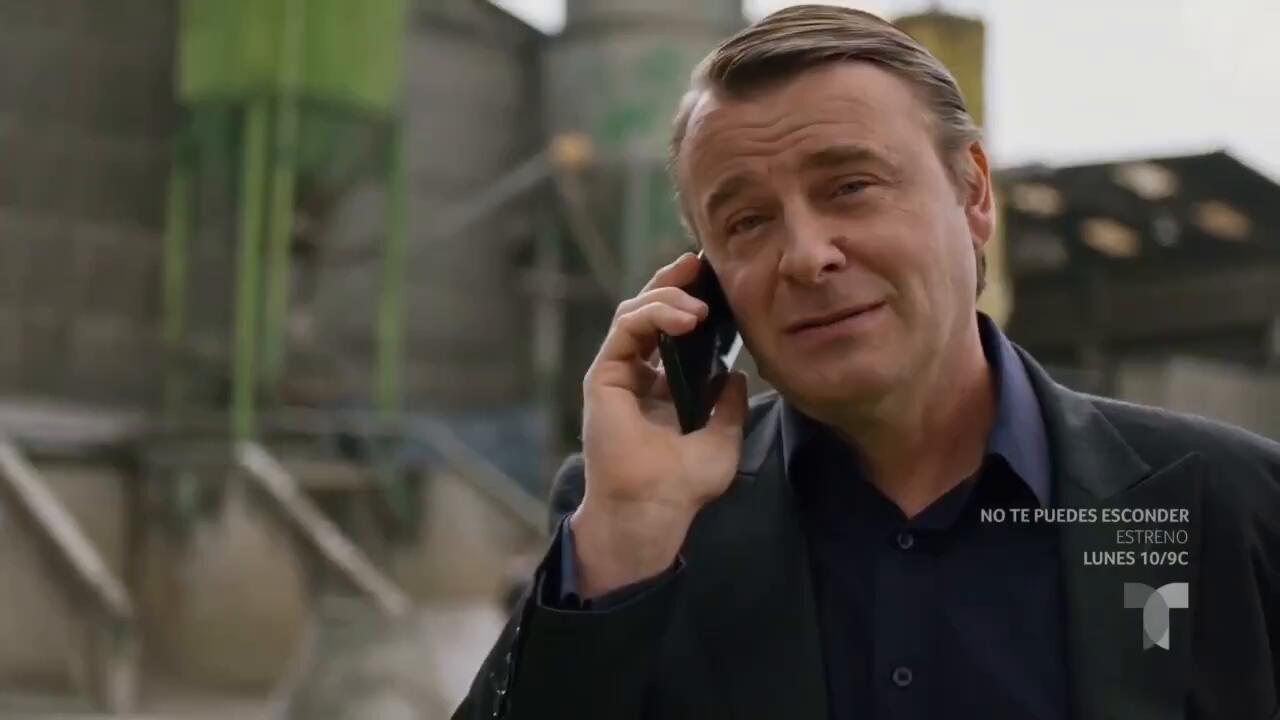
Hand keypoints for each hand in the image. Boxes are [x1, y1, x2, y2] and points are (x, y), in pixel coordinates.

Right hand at [571, 252, 748, 596]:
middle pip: (651, 311)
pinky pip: (625, 328)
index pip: (674, 330)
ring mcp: (618, 373)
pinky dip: (653, 314)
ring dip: (668, 298)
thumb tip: (736, 372)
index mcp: (663, 387)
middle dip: (675, 283)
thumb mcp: (723, 438)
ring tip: (699, 305)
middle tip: (701, 264)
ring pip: (635, 312)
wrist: (653, 509)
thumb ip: (727, 404)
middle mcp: (638, 375)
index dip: (691, 301)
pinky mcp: (604, 376)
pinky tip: (684, 318)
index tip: (717, 282)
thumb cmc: (683, 484)